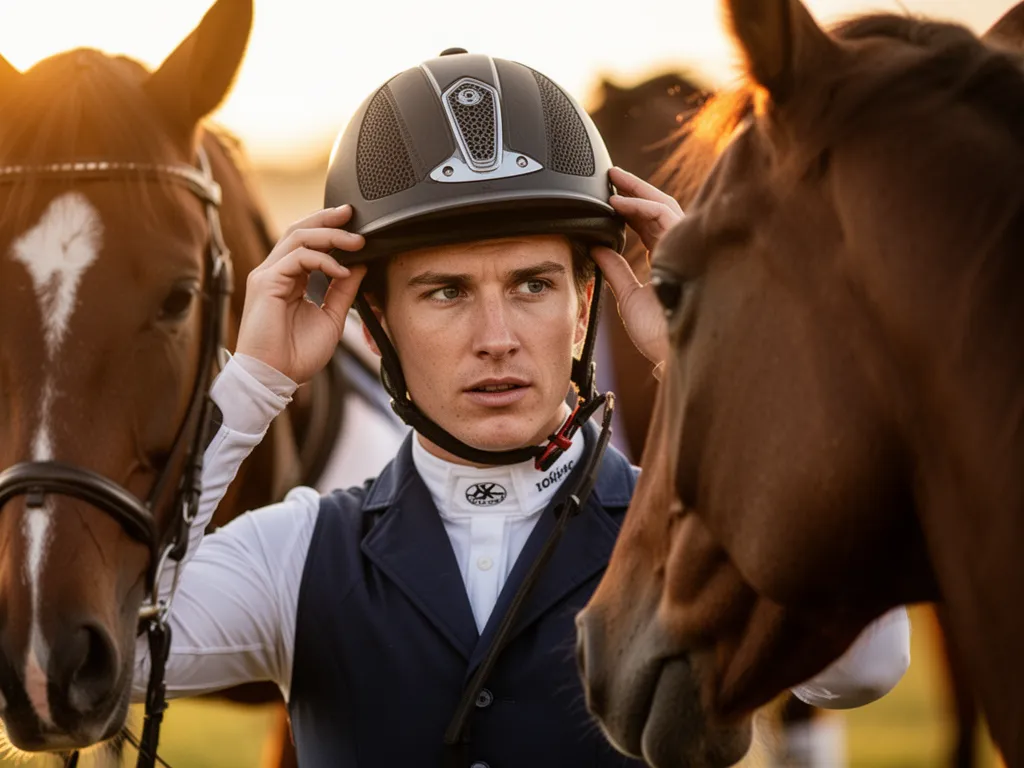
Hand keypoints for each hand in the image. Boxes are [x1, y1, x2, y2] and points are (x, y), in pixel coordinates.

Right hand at [236, 205, 366, 384]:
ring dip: (330, 236)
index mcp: (289, 280)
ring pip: (298, 237)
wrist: (275, 378)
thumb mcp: (332, 317)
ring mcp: (268, 275)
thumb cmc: (296, 355)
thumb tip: (360, 266)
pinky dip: (323, 260)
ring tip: (356, 242)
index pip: (308, 243)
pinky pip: (296, 258)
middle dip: (328, 219)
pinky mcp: (265, 282)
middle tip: (353, 214)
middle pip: (300, 231)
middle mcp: (275, 273)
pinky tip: (342, 271)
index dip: (330, 231)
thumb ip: (344, 291)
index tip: (356, 227)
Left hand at [591, 167, 684, 366]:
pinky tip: (618, 203)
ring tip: (612, 181)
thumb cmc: (657, 333)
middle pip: (658, 209)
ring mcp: (685, 248)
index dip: (631, 209)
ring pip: (663, 206)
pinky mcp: (685, 247)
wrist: (670, 352)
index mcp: (668, 261)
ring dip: (636, 191)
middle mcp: (679, 251)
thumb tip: (597, 248)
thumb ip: (615, 270)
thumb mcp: (627, 296)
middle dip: (635, 190)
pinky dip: (640, 206)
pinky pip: (664, 216)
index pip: (649, 225)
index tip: (610, 196)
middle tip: (612, 175)